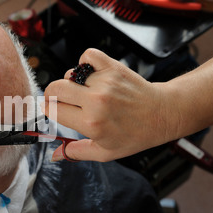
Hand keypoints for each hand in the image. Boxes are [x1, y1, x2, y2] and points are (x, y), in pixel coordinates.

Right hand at [43, 49, 173, 161]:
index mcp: (91, 123)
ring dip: (73, 82)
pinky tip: (91, 73)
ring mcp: (105, 83)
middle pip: (54, 88)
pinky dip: (85, 62)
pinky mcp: (113, 68)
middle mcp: (96, 101)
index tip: (54, 110)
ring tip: (86, 90)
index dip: (50, 109)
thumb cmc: (135, 135)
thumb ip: (77, 152)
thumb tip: (55, 156)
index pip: (53, 109)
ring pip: (70, 74)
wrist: (162, 114)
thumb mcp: (105, 152)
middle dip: (51, 94)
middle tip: (59, 98)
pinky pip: (87, 56)